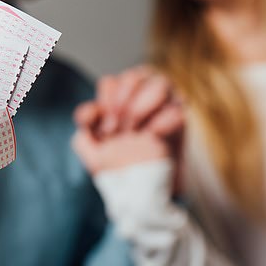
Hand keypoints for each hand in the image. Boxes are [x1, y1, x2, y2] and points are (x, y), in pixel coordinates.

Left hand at [73, 66, 183, 184]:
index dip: (104, 105)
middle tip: (117, 132)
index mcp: (119, 97)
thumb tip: (91, 112)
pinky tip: (150, 138)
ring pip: (161, 83)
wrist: (142, 189)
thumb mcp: (91, 147)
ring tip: (133, 133)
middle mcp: (143, 93)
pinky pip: (176, 111)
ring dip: (140, 108)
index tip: (104, 132)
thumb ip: (85, 124)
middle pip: (133, 76)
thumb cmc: (117, 163)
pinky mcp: (181, 122)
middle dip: (122, 104)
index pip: (110, 83)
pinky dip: (159, 124)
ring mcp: (166, 104)